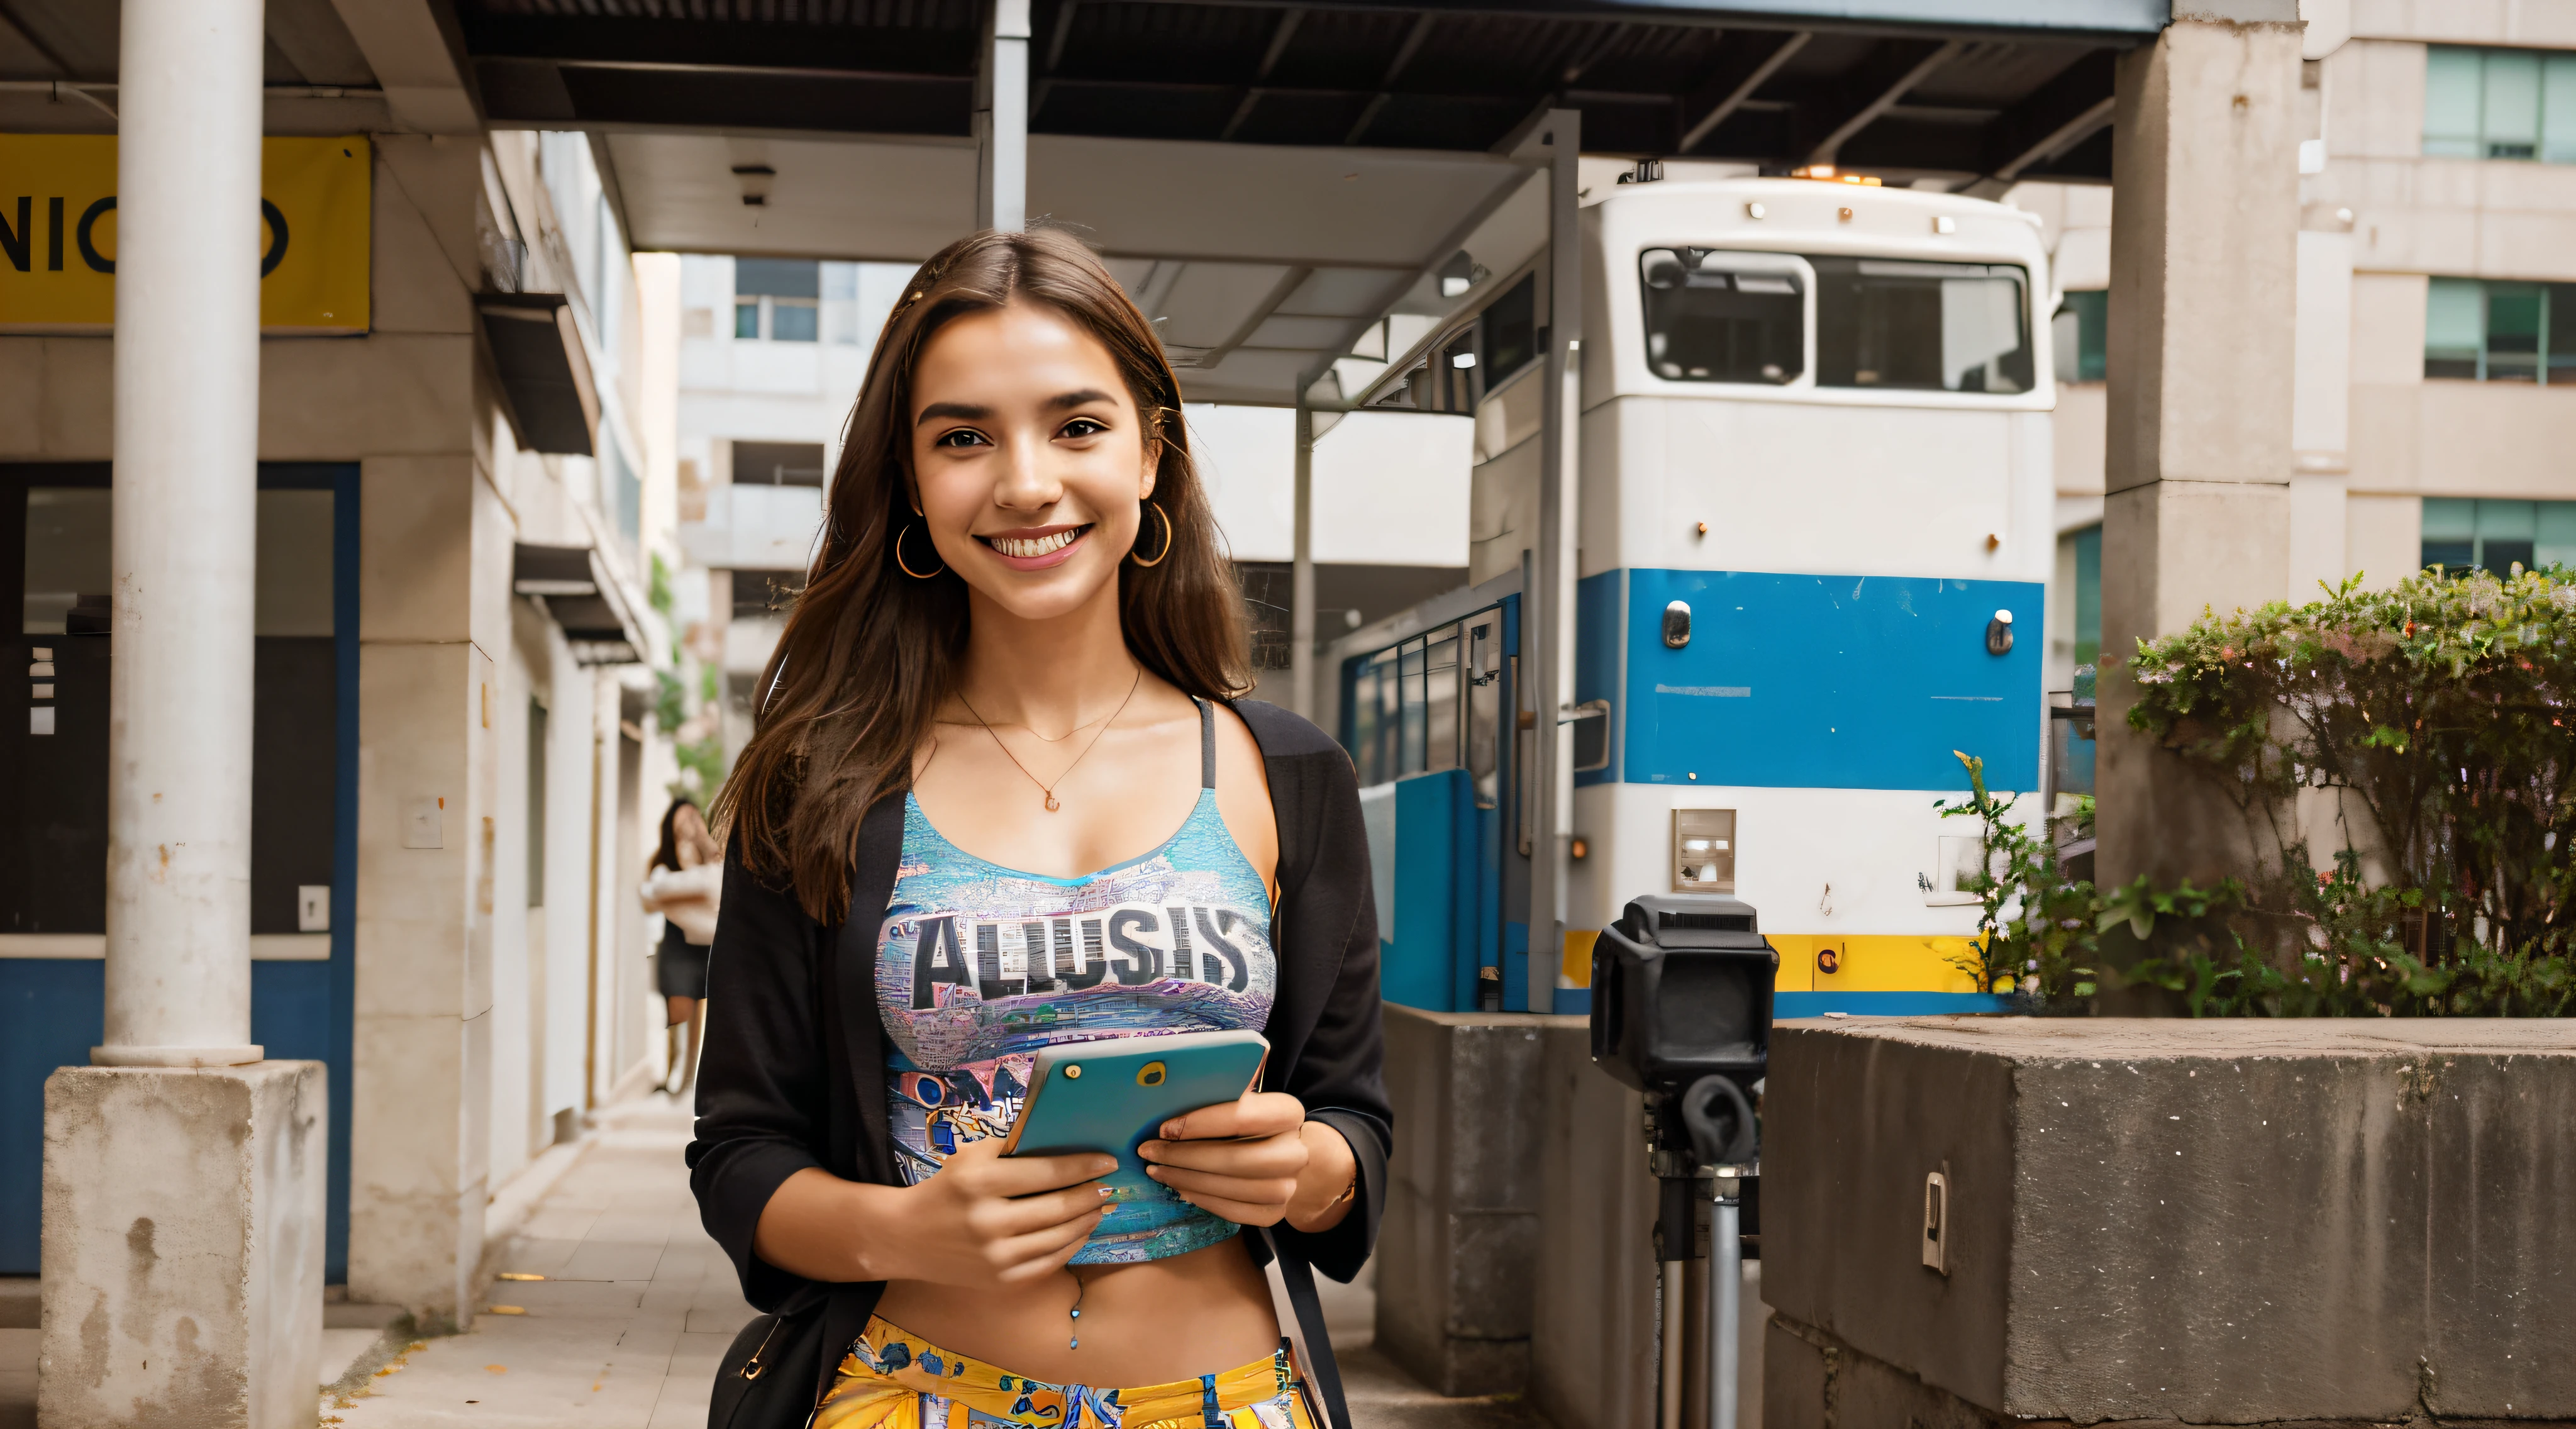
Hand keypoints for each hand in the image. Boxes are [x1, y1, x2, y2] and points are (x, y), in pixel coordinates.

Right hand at [776, 1141, 1111, 1289]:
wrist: (906, 1238)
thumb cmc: (945, 1189)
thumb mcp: (971, 1156)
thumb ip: (1013, 1149)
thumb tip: (1065, 1143)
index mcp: (980, 1181)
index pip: (1046, 1172)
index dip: (1082, 1167)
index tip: (1108, 1161)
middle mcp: (988, 1221)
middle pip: (1058, 1207)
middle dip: (1090, 1195)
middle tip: (1109, 1186)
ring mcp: (995, 1256)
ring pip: (1058, 1237)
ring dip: (1087, 1220)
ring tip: (1100, 1207)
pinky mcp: (999, 1281)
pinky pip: (1047, 1263)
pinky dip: (1070, 1246)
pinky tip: (1080, 1232)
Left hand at [1139, 1092, 1356, 1231]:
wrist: (1287, 1154)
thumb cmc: (1255, 1121)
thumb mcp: (1247, 1098)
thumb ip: (1226, 1086)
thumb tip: (1180, 1070)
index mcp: (1288, 1113)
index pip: (1244, 1117)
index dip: (1201, 1123)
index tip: (1164, 1127)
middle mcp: (1295, 1152)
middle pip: (1235, 1159)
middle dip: (1184, 1157)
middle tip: (1149, 1152)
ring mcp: (1287, 1187)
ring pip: (1231, 1188)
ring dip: (1186, 1180)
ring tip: (1157, 1170)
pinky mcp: (1275, 1213)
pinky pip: (1233, 1212)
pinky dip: (1202, 1200)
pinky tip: (1180, 1188)